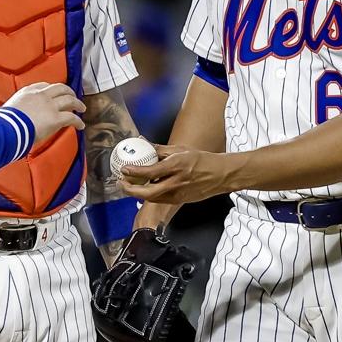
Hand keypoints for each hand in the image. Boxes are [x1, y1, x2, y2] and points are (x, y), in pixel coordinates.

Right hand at [3, 83, 85, 143]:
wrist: (7, 127)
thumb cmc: (4, 121)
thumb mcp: (8, 109)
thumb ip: (15, 110)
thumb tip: (12, 118)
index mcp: (28, 92)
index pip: (43, 85)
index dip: (52, 88)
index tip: (55, 93)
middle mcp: (41, 95)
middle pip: (60, 88)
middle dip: (69, 91)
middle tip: (73, 97)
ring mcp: (49, 106)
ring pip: (69, 100)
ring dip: (77, 103)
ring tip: (81, 108)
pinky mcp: (56, 118)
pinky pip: (71, 118)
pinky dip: (78, 121)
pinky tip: (81, 125)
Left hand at [119, 144, 235, 203]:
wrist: (220, 174)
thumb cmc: (201, 160)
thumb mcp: (180, 149)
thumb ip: (159, 148)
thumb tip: (142, 141)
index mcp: (176, 166)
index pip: (151, 172)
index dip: (134, 172)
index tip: (124, 169)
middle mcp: (177, 182)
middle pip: (148, 192)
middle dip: (130, 190)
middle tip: (121, 182)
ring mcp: (179, 194)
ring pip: (152, 198)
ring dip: (138, 193)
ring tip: (129, 185)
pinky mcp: (180, 200)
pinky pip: (160, 199)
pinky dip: (150, 195)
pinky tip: (144, 188)